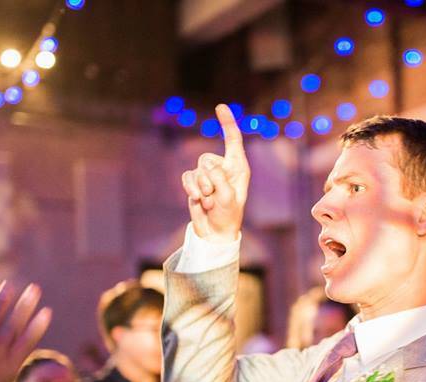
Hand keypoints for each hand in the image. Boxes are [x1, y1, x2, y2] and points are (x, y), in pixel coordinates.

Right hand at [181, 104, 249, 241]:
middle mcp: (223, 167)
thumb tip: (207, 168)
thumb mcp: (228, 197)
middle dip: (208, 180)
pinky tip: (198, 200)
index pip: (233, 140)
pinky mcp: (195, 182)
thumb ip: (219, 179)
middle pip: (207, 159)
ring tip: (209, 202)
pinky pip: (187, 177)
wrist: (214, 232)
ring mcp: (208, 174)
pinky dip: (190, 188)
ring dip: (201, 188)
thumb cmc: (228, 215)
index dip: (227, 123)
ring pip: (196, 169)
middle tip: (214, 197)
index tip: (220, 106)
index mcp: (238, 167)